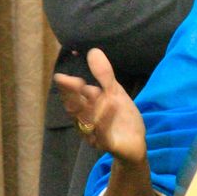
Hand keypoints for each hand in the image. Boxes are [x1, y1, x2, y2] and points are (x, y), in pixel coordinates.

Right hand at [54, 48, 146, 165]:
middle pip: (76, 109)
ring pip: (88, 121)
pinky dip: (107, 119)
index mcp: (84, 108)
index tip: (61, 77)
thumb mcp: (114, 92)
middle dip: (73, 96)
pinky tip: (112, 104)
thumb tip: (93, 51)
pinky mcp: (107, 144)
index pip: (72, 97)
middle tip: (73, 81)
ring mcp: (94, 135)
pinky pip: (104, 133)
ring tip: (92, 91)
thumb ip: (104, 75)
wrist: (134, 142)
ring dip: (91, 106)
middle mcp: (85, 122)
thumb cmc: (119, 117)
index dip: (67, 88)